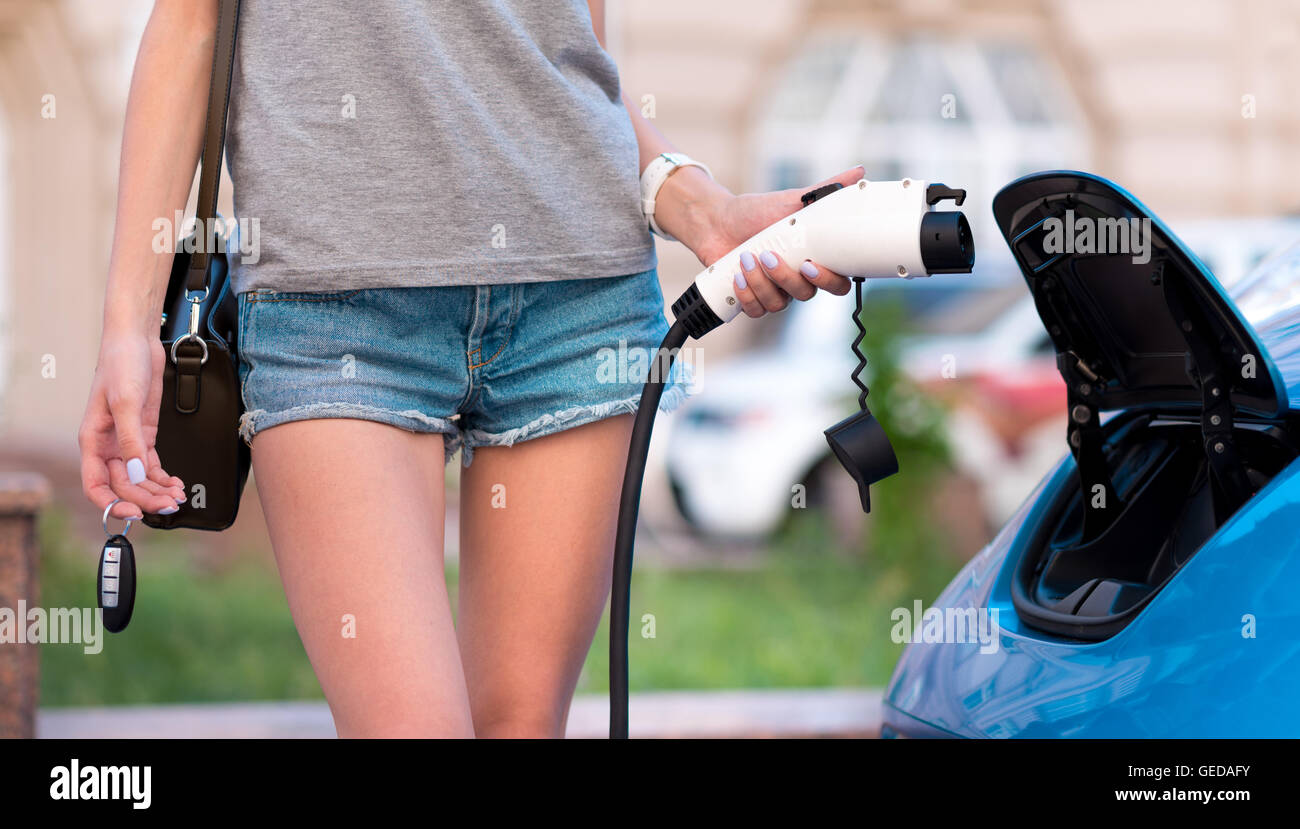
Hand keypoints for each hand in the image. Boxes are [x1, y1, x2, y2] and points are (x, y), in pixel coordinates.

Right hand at [79, 332, 185, 519]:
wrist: (137, 342)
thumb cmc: (121, 365)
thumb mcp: (125, 403)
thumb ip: (131, 441)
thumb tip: (136, 473)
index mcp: (93, 440)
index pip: (95, 485)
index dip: (112, 504)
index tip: (134, 513)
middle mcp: (108, 445)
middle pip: (124, 485)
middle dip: (147, 498)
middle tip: (170, 506)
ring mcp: (127, 441)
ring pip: (140, 478)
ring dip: (158, 491)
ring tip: (178, 498)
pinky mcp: (145, 434)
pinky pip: (152, 465)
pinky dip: (163, 477)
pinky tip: (176, 484)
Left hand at [686, 165, 864, 317]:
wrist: (717, 221)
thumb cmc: (756, 212)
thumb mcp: (791, 200)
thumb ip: (824, 191)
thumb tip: (859, 172)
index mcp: (814, 260)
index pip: (837, 283)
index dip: (828, 281)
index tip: (809, 265)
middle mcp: (797, 280)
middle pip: (805, 295)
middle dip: (785, 277)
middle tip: (768, 255)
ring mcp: (774, 292)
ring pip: (778, 304)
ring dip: (760, 283)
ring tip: (745, 258)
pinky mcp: (751, 299)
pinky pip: (756, 311)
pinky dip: (746, 295)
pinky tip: (737, 276)